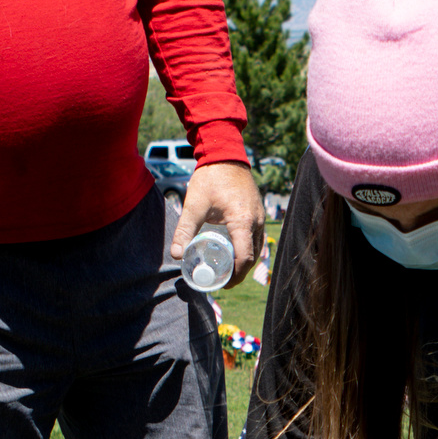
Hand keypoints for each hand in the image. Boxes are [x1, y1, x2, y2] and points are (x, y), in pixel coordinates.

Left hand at [172, 161, 265, 283]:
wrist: (225, 154)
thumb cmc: (210, 177)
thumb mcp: (194, 205)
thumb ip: (185, 230)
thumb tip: (177, 255)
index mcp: (243, 221)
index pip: (245, 258)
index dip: (235, 275)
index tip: (222, 284)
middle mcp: (257, 221)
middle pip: (253, 257)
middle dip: (239, 272)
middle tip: (221, 281)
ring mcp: (260, 216)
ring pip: (256, 248)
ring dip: (244, 262)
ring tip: (226, 270)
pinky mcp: (258, 212)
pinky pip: (256, 238)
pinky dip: (247, 249)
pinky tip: (232, 252)